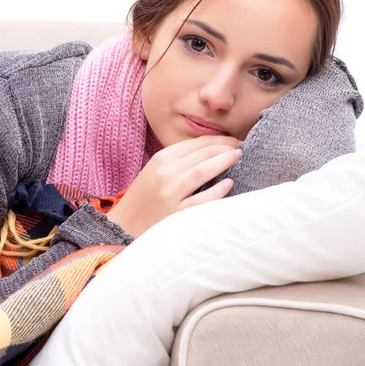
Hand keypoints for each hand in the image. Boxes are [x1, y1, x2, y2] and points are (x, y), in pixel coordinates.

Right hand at [107, 135, 241, 237]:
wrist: (124, 226)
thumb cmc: (145, 198)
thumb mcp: (155, 171)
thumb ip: (178, 161)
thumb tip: (211, 152)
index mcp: (160, 159)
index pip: (195, 144)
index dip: (217, 139)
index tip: (232, 140)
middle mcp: (165, 173)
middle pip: (202, 154)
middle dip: (224, 148)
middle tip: (240, 147)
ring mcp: (170, 194)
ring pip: (202, 171)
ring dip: (223, 161)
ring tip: (238, 157)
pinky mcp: (175, 214)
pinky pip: (201, 200)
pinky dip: (217, 190)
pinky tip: (229, 184)